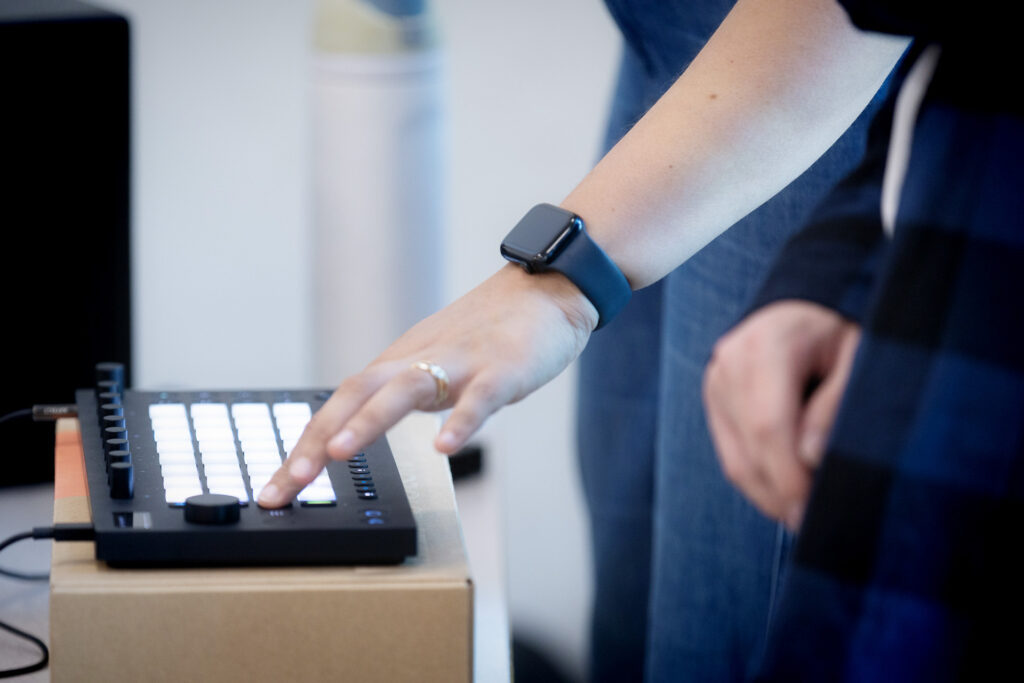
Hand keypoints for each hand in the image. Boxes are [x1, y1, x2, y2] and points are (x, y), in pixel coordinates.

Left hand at [257, 264, 597, 507]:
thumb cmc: (490, 332)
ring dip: (368, 421)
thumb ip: (399, 394)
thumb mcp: (434, 363)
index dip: (306, 446)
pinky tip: (445, 448)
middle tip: (288, 482)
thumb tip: (361, 430)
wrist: (545, 289)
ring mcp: (460, 364)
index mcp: (400, 363)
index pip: (339, 404)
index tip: (278, 488)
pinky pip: (478, 398)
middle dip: (317, 439)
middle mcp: (419, 359)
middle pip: (356, 393)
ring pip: (405, 390)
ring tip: (340, 453)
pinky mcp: (502, 370)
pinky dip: (460, 422)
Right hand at [702, 300, 859, 528]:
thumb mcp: (859, 355)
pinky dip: (759, 482)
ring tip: (804, 518)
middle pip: (750, 448)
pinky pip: (732, 455)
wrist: (805, 305)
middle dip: (782, 495)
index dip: (789, 476)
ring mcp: (716, 381)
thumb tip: (810, 458)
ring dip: (770, 496)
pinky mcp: (714, 399)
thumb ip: (837, 403)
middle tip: (815, 526)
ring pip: (736, 459)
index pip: (769, 424)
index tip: (813, 512)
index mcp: (768, 345)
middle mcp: (730, 362)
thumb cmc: (842, 331)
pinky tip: (786, 497)